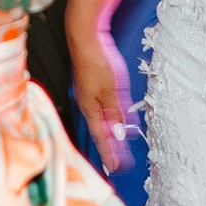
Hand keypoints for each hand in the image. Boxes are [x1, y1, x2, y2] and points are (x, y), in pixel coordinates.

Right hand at [68, 30, 135, 173]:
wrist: (85, 38)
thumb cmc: (96, 63)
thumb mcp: (111, 91)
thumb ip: (116, 112)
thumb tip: (120, 131)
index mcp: (91, 108)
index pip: (102, 137)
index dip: (109, 153)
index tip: (115, 167)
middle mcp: (88, 104)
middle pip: (101, 130)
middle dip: (109, 147)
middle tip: (118, 163)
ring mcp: (90, 93)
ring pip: (102, 118)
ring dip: (110, 133)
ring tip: (119, 147)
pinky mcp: (93, 83)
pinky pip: (102, 106)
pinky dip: (110, 116)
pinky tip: (117, 118)